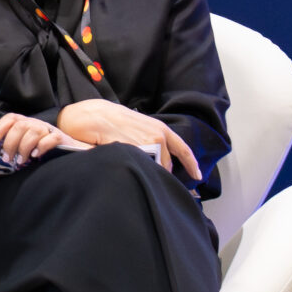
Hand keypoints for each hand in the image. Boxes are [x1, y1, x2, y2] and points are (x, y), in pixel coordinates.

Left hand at [0, 112, 70, 165]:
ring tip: (21, 160)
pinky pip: (49, 138)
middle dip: (10, 143)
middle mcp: (36, 123)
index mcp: (26, 123)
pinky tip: (36, 155)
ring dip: (24, 148)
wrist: (69, 149)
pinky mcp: (60, 138)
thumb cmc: (44, 148)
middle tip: (7, 158)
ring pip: (33, 131)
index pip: (11, 118)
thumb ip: (15, 143)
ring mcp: (48, 129)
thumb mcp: (28, 143)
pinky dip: (40, 147)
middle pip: (20, 126)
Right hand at [53, 100, 199, 179]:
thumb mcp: (141, 127)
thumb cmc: (114, 121)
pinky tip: (124, 165)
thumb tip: (160, 160)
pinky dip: (135, 170)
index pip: (183, 149)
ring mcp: (145, 144)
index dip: (191, 164)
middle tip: (145, 172)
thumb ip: (152, 141)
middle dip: (159, 172)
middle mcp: (157, 136)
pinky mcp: (132, 151)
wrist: (93, 115)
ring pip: (153, 169)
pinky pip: (139, 168)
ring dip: (146, 173)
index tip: (197, 176)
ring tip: (130, 165)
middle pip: (166, 166)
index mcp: (160, 129)